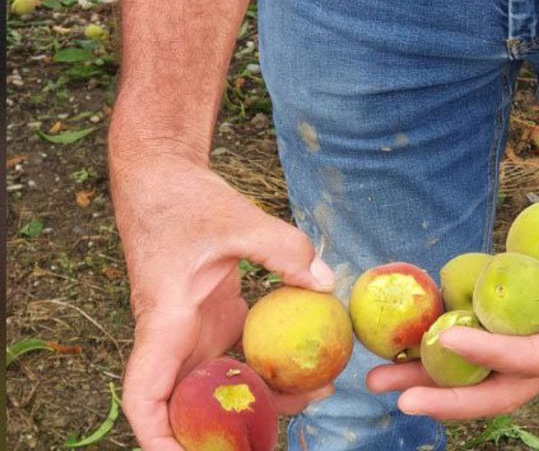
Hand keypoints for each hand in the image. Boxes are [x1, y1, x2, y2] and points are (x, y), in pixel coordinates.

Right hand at [111, 154, 335, 449]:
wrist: (163, 178)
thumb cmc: (185, 199)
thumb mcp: (237, 218)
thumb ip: (284, 249)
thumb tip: (327, 284)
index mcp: (166, 322)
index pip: (146, 396)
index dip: (161, 437)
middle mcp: (175, 336)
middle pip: (190, 404)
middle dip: (226, 430)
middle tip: (279, 438)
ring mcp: (193, 329)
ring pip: (219, 383)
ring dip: (258, 398)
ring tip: (316, 392)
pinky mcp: (211, 316)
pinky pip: (236, 356)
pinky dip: (265, 366)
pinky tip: (306, 361)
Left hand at [367, 192, 538, 418]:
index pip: (534, 361)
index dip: (494, 356)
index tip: (451, 339)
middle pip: (497, 384)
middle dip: (448, 395)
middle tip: (397, 396)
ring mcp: (531, 331)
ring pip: (476, 363)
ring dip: (429, 370)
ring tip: (378, 373)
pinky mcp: (515, 309)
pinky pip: (474, 325)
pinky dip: (439, 329)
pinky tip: (400, 329)